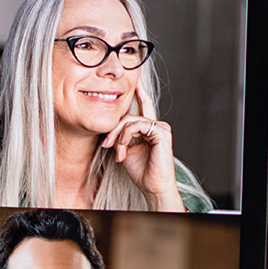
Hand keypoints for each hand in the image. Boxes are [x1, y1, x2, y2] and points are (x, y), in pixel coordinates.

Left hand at [100, 84, 183, 211]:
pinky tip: (123, 149)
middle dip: (113, 130)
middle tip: (106, 145)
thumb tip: (111, 129)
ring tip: (117, 152)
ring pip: (130, 120)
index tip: (134, 82)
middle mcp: (156, 126)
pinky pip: (137, 125)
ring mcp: (160, 128)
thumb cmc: (141, 171)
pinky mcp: (162, 132)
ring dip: (118, 136)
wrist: (152, 186)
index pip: (143, 107)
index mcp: (148, 128)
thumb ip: (121, 136)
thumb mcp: (125, 150)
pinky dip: (126, 136)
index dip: (139, 93)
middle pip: (128, 116)